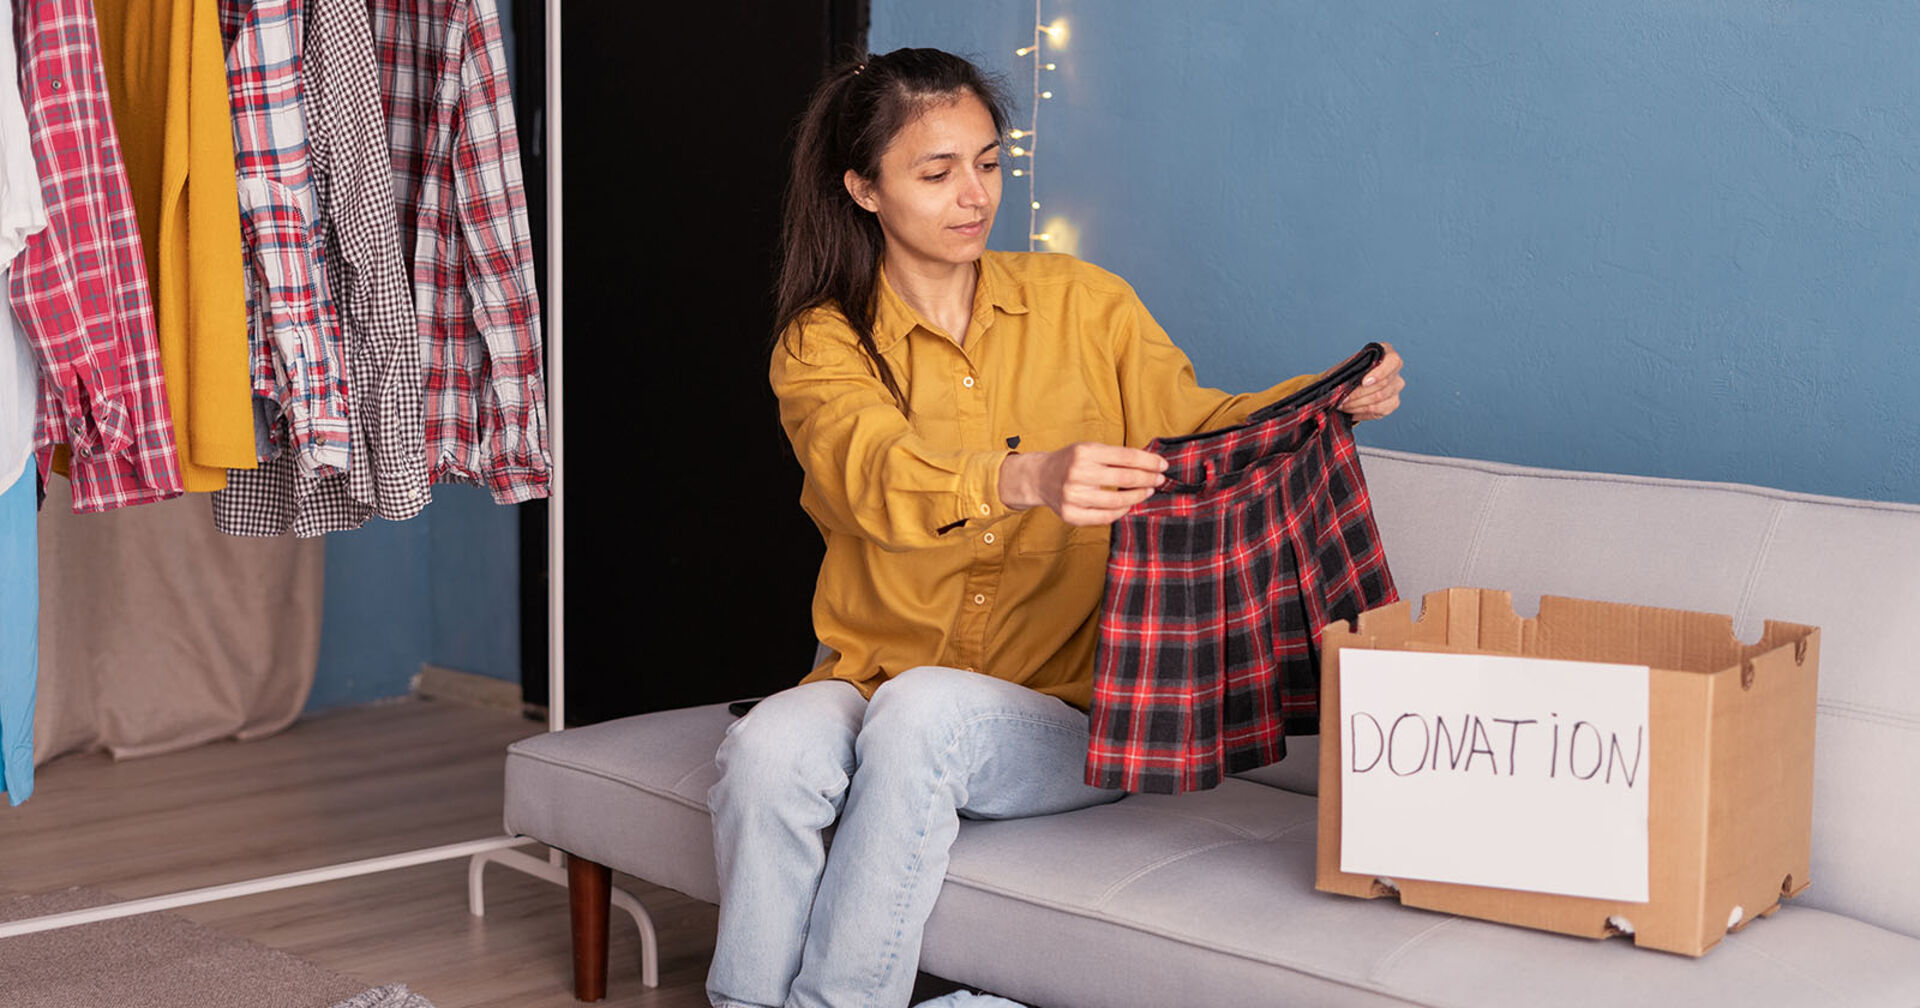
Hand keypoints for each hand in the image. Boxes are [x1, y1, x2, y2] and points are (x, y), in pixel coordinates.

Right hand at [1000, 443, 1168, 525]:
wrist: (1039, 477)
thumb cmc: (1071, 461)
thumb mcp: (1089, 449)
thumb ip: (1115, 456)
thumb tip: (1150, 463)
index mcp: (1085, 452)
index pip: (1126, 457)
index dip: (1148, 461)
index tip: (1162, 465)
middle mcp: (1078, 473)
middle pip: (1125, 479)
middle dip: (1148, 479)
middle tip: (1160, 479)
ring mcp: (1073, 496)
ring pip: (1118, 501)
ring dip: (1138, 496)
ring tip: (1147, 491)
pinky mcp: (1071, 514)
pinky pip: (1105, 517)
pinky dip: (1121, 512)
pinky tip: (1129, 505)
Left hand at [1339, 342, 1403, 421]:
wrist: (1347, 385)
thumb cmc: (1349, 372)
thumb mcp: (1346, 366)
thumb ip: (1351, 370)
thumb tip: (1349, 381)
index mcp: (1387, 353)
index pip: (1392, 361)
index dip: (1380, 373)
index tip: (1364, 382)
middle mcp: (1395, 370)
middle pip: (1383, 385)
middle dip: (1358, 394)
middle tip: (1343, 398)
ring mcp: (1396, 387)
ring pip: (1380, 399)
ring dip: (1357, 404)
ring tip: (1343, 405)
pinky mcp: (1393, 403)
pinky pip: (1380, 411)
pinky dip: (1362, 412)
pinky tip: (1351, 411)